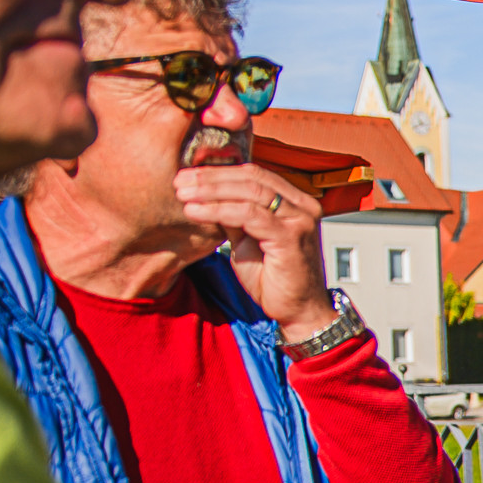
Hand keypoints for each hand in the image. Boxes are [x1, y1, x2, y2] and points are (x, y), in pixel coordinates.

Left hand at [174, 161, 335, 337]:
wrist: (298, 310)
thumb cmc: (274, 278)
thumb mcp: (247, 239)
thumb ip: (233, 216)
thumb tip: (204, 195)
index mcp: (295, 202)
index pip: (254, 174)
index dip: (219, 172)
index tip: (188, 176)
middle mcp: (303, 206)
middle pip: (252, 178)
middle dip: (211, 178)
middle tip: (179, 182)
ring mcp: (299, 220)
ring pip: (250, 192)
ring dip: (211, 192)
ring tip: (183, 195)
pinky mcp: (291, 237)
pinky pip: (250, 215)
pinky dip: (218, 211)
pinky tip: (195, 212)